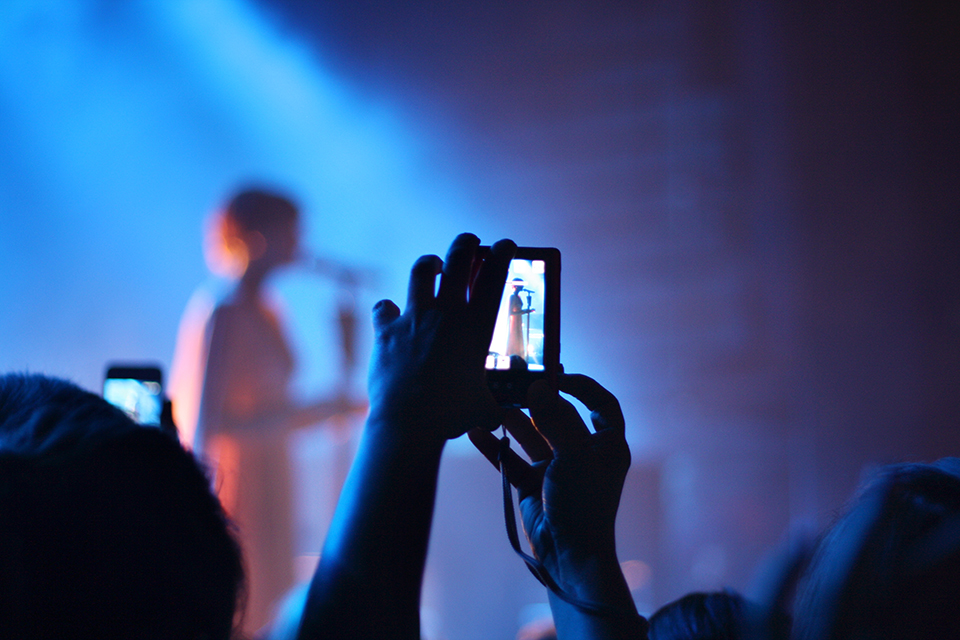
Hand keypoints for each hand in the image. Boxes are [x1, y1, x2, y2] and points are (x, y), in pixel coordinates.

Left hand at [366, 233, 515, 440]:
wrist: (409, 421)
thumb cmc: (452, 415)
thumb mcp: (485, 406)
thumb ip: (494, 402)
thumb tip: (501, 414)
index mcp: (476, 327)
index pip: (495, 277)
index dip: (503, 254)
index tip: (506, 245)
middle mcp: (447, 314)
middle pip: (458, 259)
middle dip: (466, 244)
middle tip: (470, 242)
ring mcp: (415, 318)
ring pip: (421, 270)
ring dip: (430, 264)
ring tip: (434, 266)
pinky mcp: (387, 330)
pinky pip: (384, 307)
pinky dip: (388, 308)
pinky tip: (391, 312)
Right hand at [470, 374, 630, 588]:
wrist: (569, 559)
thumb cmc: (583, 507)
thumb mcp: (574, 457)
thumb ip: (556, 419)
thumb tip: (538, 386)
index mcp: (606, 445)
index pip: (601, 405)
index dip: (584, 387)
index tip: (559, 374)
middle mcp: (582, 453)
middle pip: (558, 416)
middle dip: (536, 400)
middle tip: (513, 381)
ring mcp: (556, 469)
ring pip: (531, 435)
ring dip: (512, 420)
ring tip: (490, 404)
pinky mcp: (533, 485)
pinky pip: (511, 459)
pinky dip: (495, 446)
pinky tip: (477, 432)